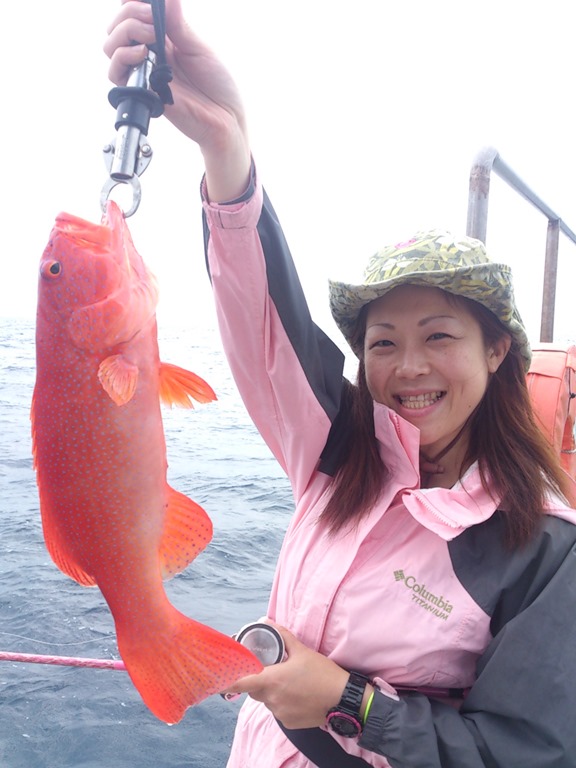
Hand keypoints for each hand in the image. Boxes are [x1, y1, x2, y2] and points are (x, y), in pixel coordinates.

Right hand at [104, 0, 250, 200]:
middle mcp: (150, 55)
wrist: (225, 118)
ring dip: (125, 32)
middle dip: (129, 15)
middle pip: (117, 28)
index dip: (131, 3)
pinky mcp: (143, 92)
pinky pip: (116, 74)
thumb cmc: (218, 85)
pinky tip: (143, 55)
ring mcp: (145, 73)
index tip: (143, 1)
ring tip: (150, 37)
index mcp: (163, 40)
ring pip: (110, 47)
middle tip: (152, 19)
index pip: (132, 15)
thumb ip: (178, 24)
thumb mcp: (198, 48)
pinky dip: (123, 57)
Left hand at [223, 622, 361, 729]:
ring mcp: (280, 713)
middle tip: (272, 670)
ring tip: (291, 683)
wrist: (343, 699)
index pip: (241, 683)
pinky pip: (279, 711)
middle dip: (258, 680)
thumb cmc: (322, 673)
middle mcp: (272, 699)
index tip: (218, 679)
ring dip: (272, 692)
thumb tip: (266, 621)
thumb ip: (282, 636)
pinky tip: (298, 695)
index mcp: (272, 680)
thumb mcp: (302, 650)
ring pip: (267, 701)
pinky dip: (283, 703)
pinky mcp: (289, 723)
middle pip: (254, 690)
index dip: (228, 681)